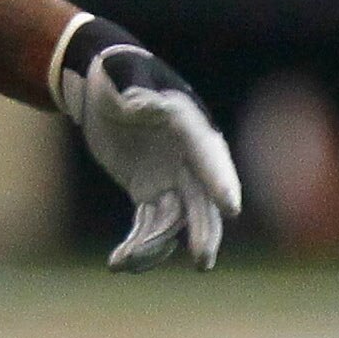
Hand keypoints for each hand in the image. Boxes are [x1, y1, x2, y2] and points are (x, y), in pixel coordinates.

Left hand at [54, 16, 241, 270]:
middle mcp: (188, 158)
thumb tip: (143, 103)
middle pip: (202, 201)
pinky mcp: (151, 191)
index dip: (220, 181)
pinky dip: (139, 244)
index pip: (209, 155)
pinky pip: (151, 224)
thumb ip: (133, 88)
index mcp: (188, 125)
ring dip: (156, 246)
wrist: (107, 86)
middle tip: (202, 260)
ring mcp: (172, 178)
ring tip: (126, 262)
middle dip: (204, 231)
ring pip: (175, 222)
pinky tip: (119, 263)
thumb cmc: (118, 73)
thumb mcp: (120, 74)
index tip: (231, 208)